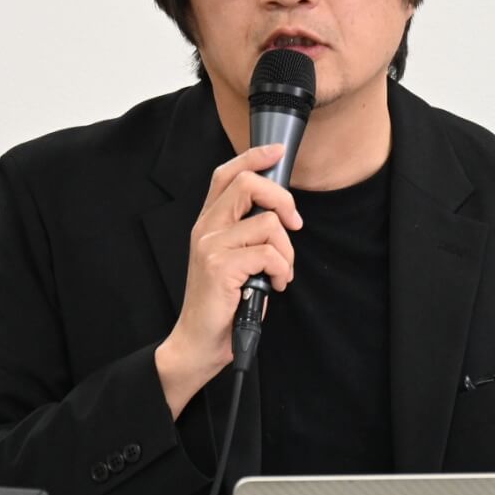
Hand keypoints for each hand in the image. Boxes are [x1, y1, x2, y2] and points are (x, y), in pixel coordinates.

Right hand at [153, 144, 301, 417]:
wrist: (199, 342)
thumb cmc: (222, 305)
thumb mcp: (234, 261)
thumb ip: (247, 234)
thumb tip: (280, 212)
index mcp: (208, 223)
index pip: (226, 174)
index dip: (253, 157)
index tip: (278, 152)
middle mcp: (205, 229)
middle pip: (248, 185)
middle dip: (283, 200)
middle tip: (295, 224)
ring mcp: (210, 246)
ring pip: (267, 223)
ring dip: (287, 251)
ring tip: (280, 272)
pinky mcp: (220, 266)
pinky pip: (269, 253)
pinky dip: (283, 270)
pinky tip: (276, 285)